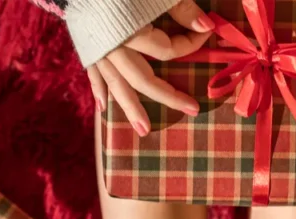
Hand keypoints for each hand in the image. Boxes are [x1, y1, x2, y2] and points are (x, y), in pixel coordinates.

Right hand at [87, 0, 213, 135]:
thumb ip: (182, 8)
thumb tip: (208, 27)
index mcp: (133, 32)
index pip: (168, 50)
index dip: (189, 44)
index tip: (205, 33)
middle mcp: (115, 48)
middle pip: (144, 79)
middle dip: (168, 96)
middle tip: (191, 110)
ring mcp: (99, 51)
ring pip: (117, 85)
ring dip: (131, 109)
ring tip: (144, 130)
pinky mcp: (87, 47)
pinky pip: (93, 74)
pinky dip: (99, 90)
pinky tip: (104, 107)